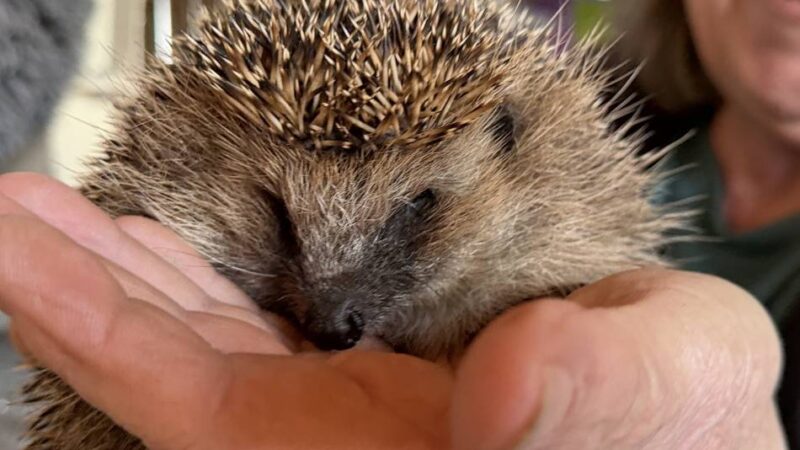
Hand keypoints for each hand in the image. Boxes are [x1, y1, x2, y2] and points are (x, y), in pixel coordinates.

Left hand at [0, 173, 784, 448]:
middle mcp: (334, 436)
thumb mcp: (673, 398)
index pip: (191, 404)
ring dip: (127, 270)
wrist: (689, 428)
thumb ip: (597, 399)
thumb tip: (503, 394)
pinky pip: (261, 314)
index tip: (11, 250)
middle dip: (81, 286)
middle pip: (171, 364)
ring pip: (206, 334)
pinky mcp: (369, 357)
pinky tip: (171, 240)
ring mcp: (346, 396)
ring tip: (54, 210)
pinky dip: (206, 273)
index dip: (93, 329)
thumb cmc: (687, 434)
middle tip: (11, 210)